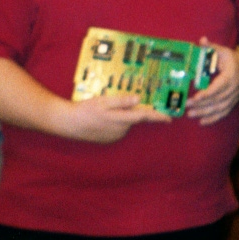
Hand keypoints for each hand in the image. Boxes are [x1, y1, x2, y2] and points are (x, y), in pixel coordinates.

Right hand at [55, 92, 170, 142]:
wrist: (69, 124)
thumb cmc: (86, 110)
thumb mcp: (104, 101)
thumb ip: (122, 101)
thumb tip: (139, 100)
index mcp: (121, 119)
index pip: (144, 117)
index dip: (157, 117)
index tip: (169, 119)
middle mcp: (120, 130)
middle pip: (134, 118)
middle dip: (132, 111)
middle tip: (119, 103)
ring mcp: (114, 136)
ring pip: (125, 123)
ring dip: (122, 116)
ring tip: (104, 110)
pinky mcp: (108, 139)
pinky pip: (118, 129)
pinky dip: (115, 122)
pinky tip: (102, 118)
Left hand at [185, 38, 238, 125]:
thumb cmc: (233, 59)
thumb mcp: (223, 51)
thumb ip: (211, 47)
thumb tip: (202, 40)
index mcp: (230, 76)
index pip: (218, 87)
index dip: (207, 94)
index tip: (195, 98)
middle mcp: (233, 89)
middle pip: (217, 100)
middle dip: (201, 105)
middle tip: (187, 107)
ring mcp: (233, 97)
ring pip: (219, 108)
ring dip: (205, 113)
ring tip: (191, 114)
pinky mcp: (232, 102)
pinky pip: (224, 113)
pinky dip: (213, 118)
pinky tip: (202, 122)